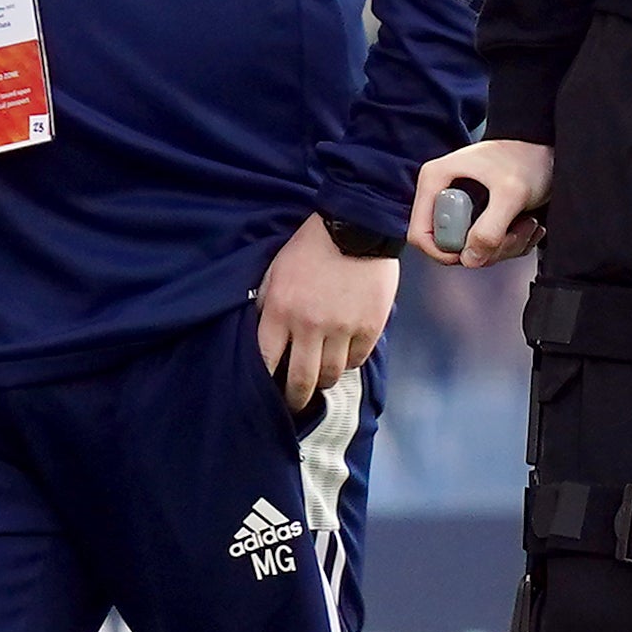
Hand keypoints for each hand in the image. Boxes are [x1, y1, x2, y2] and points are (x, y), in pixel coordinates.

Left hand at [258, 215, 400, 412]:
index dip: (265, 383)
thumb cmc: (310, 247)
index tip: (266, 392)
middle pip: (301, 380)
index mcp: (280, 310)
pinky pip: (357, 360)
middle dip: (295, 399)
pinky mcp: (369, 326)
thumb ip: (267, 304)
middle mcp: (310, 325)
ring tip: (321, 379)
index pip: (266, 361)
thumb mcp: (276, 271)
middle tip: (295, 404)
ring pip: (331, 375)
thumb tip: (262, 336)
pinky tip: (344, 355)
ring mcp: (342, 328)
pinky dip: (349, 362)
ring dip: (324, 381)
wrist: (356, 226)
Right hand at [409, 138, 552, 267]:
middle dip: (485, 248)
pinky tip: (524, 224)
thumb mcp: (511, 194)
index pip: (420, 233)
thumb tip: (470, 258)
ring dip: (504, 246)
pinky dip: (510, 243)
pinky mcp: (477, 217)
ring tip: (524, 223)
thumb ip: (490, 229)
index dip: (444, 251)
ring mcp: (460, 208)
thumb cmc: (527, 158)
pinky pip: (486, 246)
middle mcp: (442, 194)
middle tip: (512, 231)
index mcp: (435, 180)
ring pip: (471, 250)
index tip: (476, 250)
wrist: (547, 152)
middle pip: (449, 246)